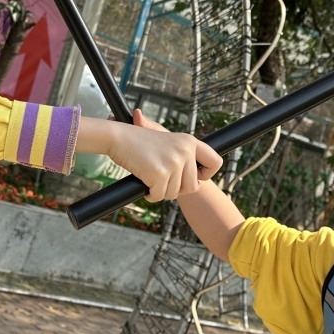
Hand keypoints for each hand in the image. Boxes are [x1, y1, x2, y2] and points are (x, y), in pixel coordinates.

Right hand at [107, 109, 221, 201]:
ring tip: (150, 176)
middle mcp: (185, 151)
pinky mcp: (160, 173)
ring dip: (161, 191)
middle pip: (192, 187)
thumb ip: (182, 154)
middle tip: (162, 179)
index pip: (215, 162)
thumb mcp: (164, 140)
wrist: (118, 136)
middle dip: (176, 188)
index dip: (205, 174)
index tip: (193, 176)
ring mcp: (173, 162)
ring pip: (174, 194)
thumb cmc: (137, 140)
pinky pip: (159, 196)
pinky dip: (150, 194)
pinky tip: (144, 182)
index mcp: (189, 141)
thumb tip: (197, 180)